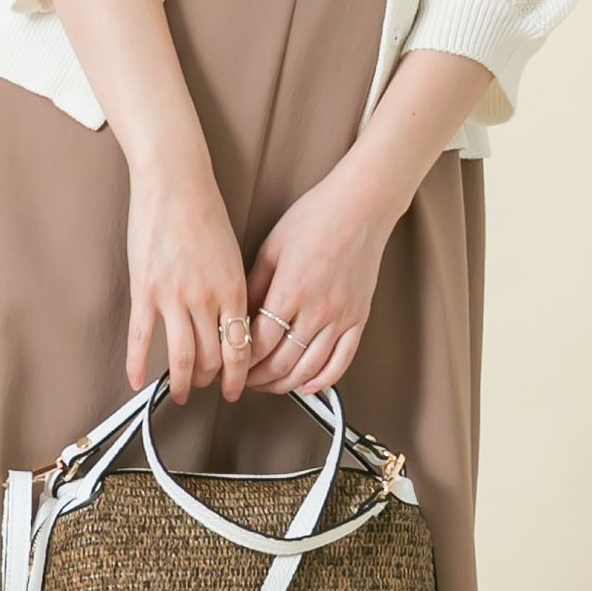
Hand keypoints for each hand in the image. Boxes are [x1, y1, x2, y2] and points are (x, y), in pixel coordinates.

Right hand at [125, 164, 255, 405]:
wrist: (175, 181)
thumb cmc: (205, 210)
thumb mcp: (233, 254)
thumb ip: (233, 291)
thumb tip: (234, 326)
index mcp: (232, 288)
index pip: (240, 349)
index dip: (238, 377)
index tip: (234, 388)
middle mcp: (206, 298)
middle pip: (211, 359)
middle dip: (209, 381)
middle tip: (205, 386)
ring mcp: (173, 296)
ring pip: (180, 358)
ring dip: (181, 383)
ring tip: (179, 392)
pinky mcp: (144, 289)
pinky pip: (141, 338)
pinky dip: (138, 366)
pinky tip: (137, 381)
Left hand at [241, 168, 395, 396]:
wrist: (361, 206)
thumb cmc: (315, 217)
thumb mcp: (272, 246)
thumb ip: (254, 284)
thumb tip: (238, 317)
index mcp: (290, 289)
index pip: (259, 343)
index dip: (241, 359)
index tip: (230, 362)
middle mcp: (317, 309)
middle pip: (282, 362)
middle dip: (258, 377)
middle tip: (244, 379)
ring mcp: (342, 317)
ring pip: (309, 369)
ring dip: (285, 384)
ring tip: (269, 383)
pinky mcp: (359, 318)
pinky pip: (342, 362)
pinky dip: (323, 381)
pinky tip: (308, 385)